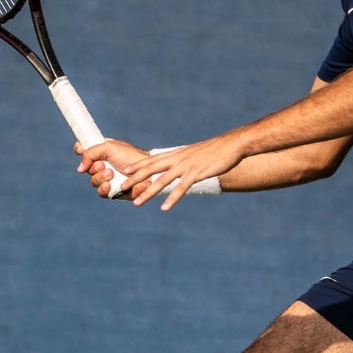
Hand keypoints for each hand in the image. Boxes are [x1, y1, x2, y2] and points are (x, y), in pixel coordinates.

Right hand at [75, 139, 146, 198]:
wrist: (147, 170)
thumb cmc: (130, 155)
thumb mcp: (109, 147)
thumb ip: (91, 153)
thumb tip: (79, 169)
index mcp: (102, 153)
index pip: (85, 152)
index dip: (81, 151)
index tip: (81, 150)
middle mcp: (103, 166)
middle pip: (86, 170)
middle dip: (94, 168)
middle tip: (103, 165)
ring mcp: (109, 179)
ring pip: (94, 183)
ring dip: (100, 178)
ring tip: (110, 174)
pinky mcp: (114, 192)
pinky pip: (103, 194)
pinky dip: (104, 189)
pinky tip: (109, 185)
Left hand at [118, 132, 246, 210]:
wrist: (231, 145)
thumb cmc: (215, 150)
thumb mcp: (196, 154)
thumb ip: (186, 159)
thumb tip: (181, 165)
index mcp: (177, 154)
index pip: (153, 160)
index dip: (138, 166)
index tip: (125, 171)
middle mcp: (178, 159)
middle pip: (151, 170)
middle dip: (135, 179)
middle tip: (121, 187)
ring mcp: (186, 166)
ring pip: (162, 181)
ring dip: (148, 192)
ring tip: (137, 203)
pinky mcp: (196, 174)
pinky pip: (181, 188)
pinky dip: (172, 198)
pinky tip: (165, 208)